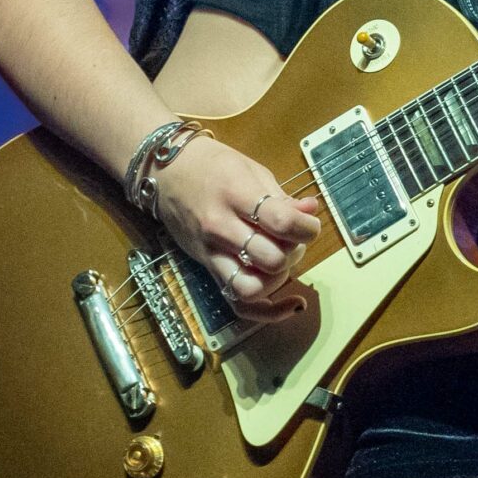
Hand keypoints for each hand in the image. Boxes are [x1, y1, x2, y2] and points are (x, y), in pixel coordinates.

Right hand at [151, 134, 322, 320]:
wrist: (165, 172)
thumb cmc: (212, 165)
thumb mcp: (251, 170)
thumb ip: (281, 197)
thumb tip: (311, 212)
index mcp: (236, 195)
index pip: (281, 222)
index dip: (307, 228)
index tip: (309, 224)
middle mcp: (221, 227)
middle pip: (271, 259)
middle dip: (293, 251)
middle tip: (291, 238)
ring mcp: (211, 251)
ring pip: (254, 287)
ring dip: (278, 277)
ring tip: (281, 258)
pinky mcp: (207, 268)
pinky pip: (238, 303)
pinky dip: (268, 312)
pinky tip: (292, 304)